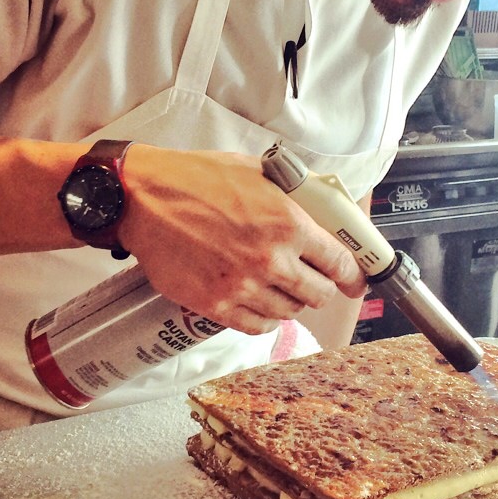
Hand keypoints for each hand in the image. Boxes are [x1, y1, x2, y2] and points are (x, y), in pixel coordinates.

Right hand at [117, 146, 365, 334]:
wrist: (144, 199)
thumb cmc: (195, 179)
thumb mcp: (257, 172)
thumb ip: (293, 194)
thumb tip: (322, 206)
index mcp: (288, 223)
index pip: (340, 263)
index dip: (352, 274)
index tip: (354, 279)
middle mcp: (270, 259)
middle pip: (319, 294)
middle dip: (321, 288)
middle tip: (314, 280)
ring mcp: (242, 286)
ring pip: (288, 312)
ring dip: (290, 302)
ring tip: (279, 286)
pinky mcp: (215, 304)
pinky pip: (256, 326)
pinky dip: (264, 319)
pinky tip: (260, 304)